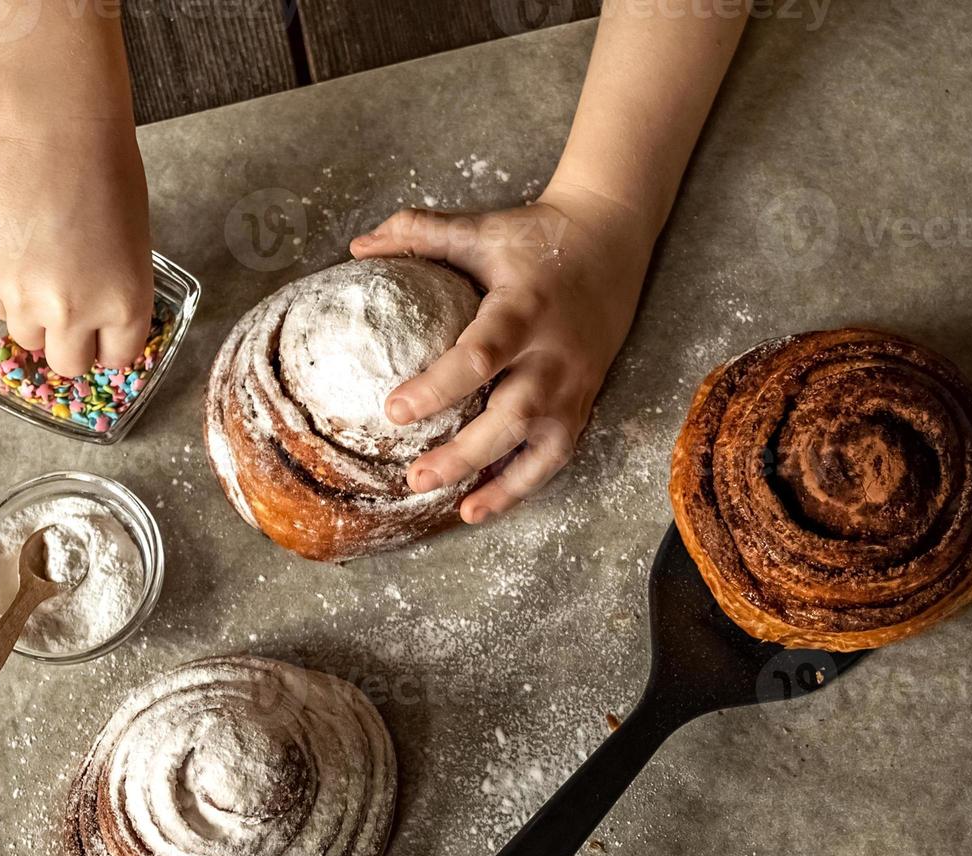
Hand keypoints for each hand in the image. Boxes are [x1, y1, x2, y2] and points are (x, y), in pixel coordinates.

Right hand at [0, 126, 152, 374]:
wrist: (58, 138)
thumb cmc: (109, 182)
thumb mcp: (135, 253)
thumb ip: (117, 299)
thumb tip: (99, 327)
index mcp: (125, 307)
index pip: (116, 359)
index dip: (109, 344)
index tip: (103, 333)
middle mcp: (76, 313)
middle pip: (69, 364)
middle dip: (71, 343)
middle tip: (70, 312)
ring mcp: (27, 299)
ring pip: (29, 338)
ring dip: (36, 317)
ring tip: (44, 271)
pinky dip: (8, 292)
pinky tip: (22, 253)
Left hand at [349, 188, 654, 523]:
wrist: (612, 240)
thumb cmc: (539, 237)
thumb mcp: (481, 229)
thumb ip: (420, 233)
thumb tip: (359, 248)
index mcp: (524, 309)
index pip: (482, 354)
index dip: (439, 386)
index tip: (394, 410)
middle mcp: (553, 355)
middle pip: (513, 415)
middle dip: (465, 454)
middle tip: (414, 478)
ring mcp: (573, 385)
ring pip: (540, 446)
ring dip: (498, 484)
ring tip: (454, 510)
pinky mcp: (582, 403)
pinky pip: (554, 457)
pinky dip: (520, 487)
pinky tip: (479, 509)